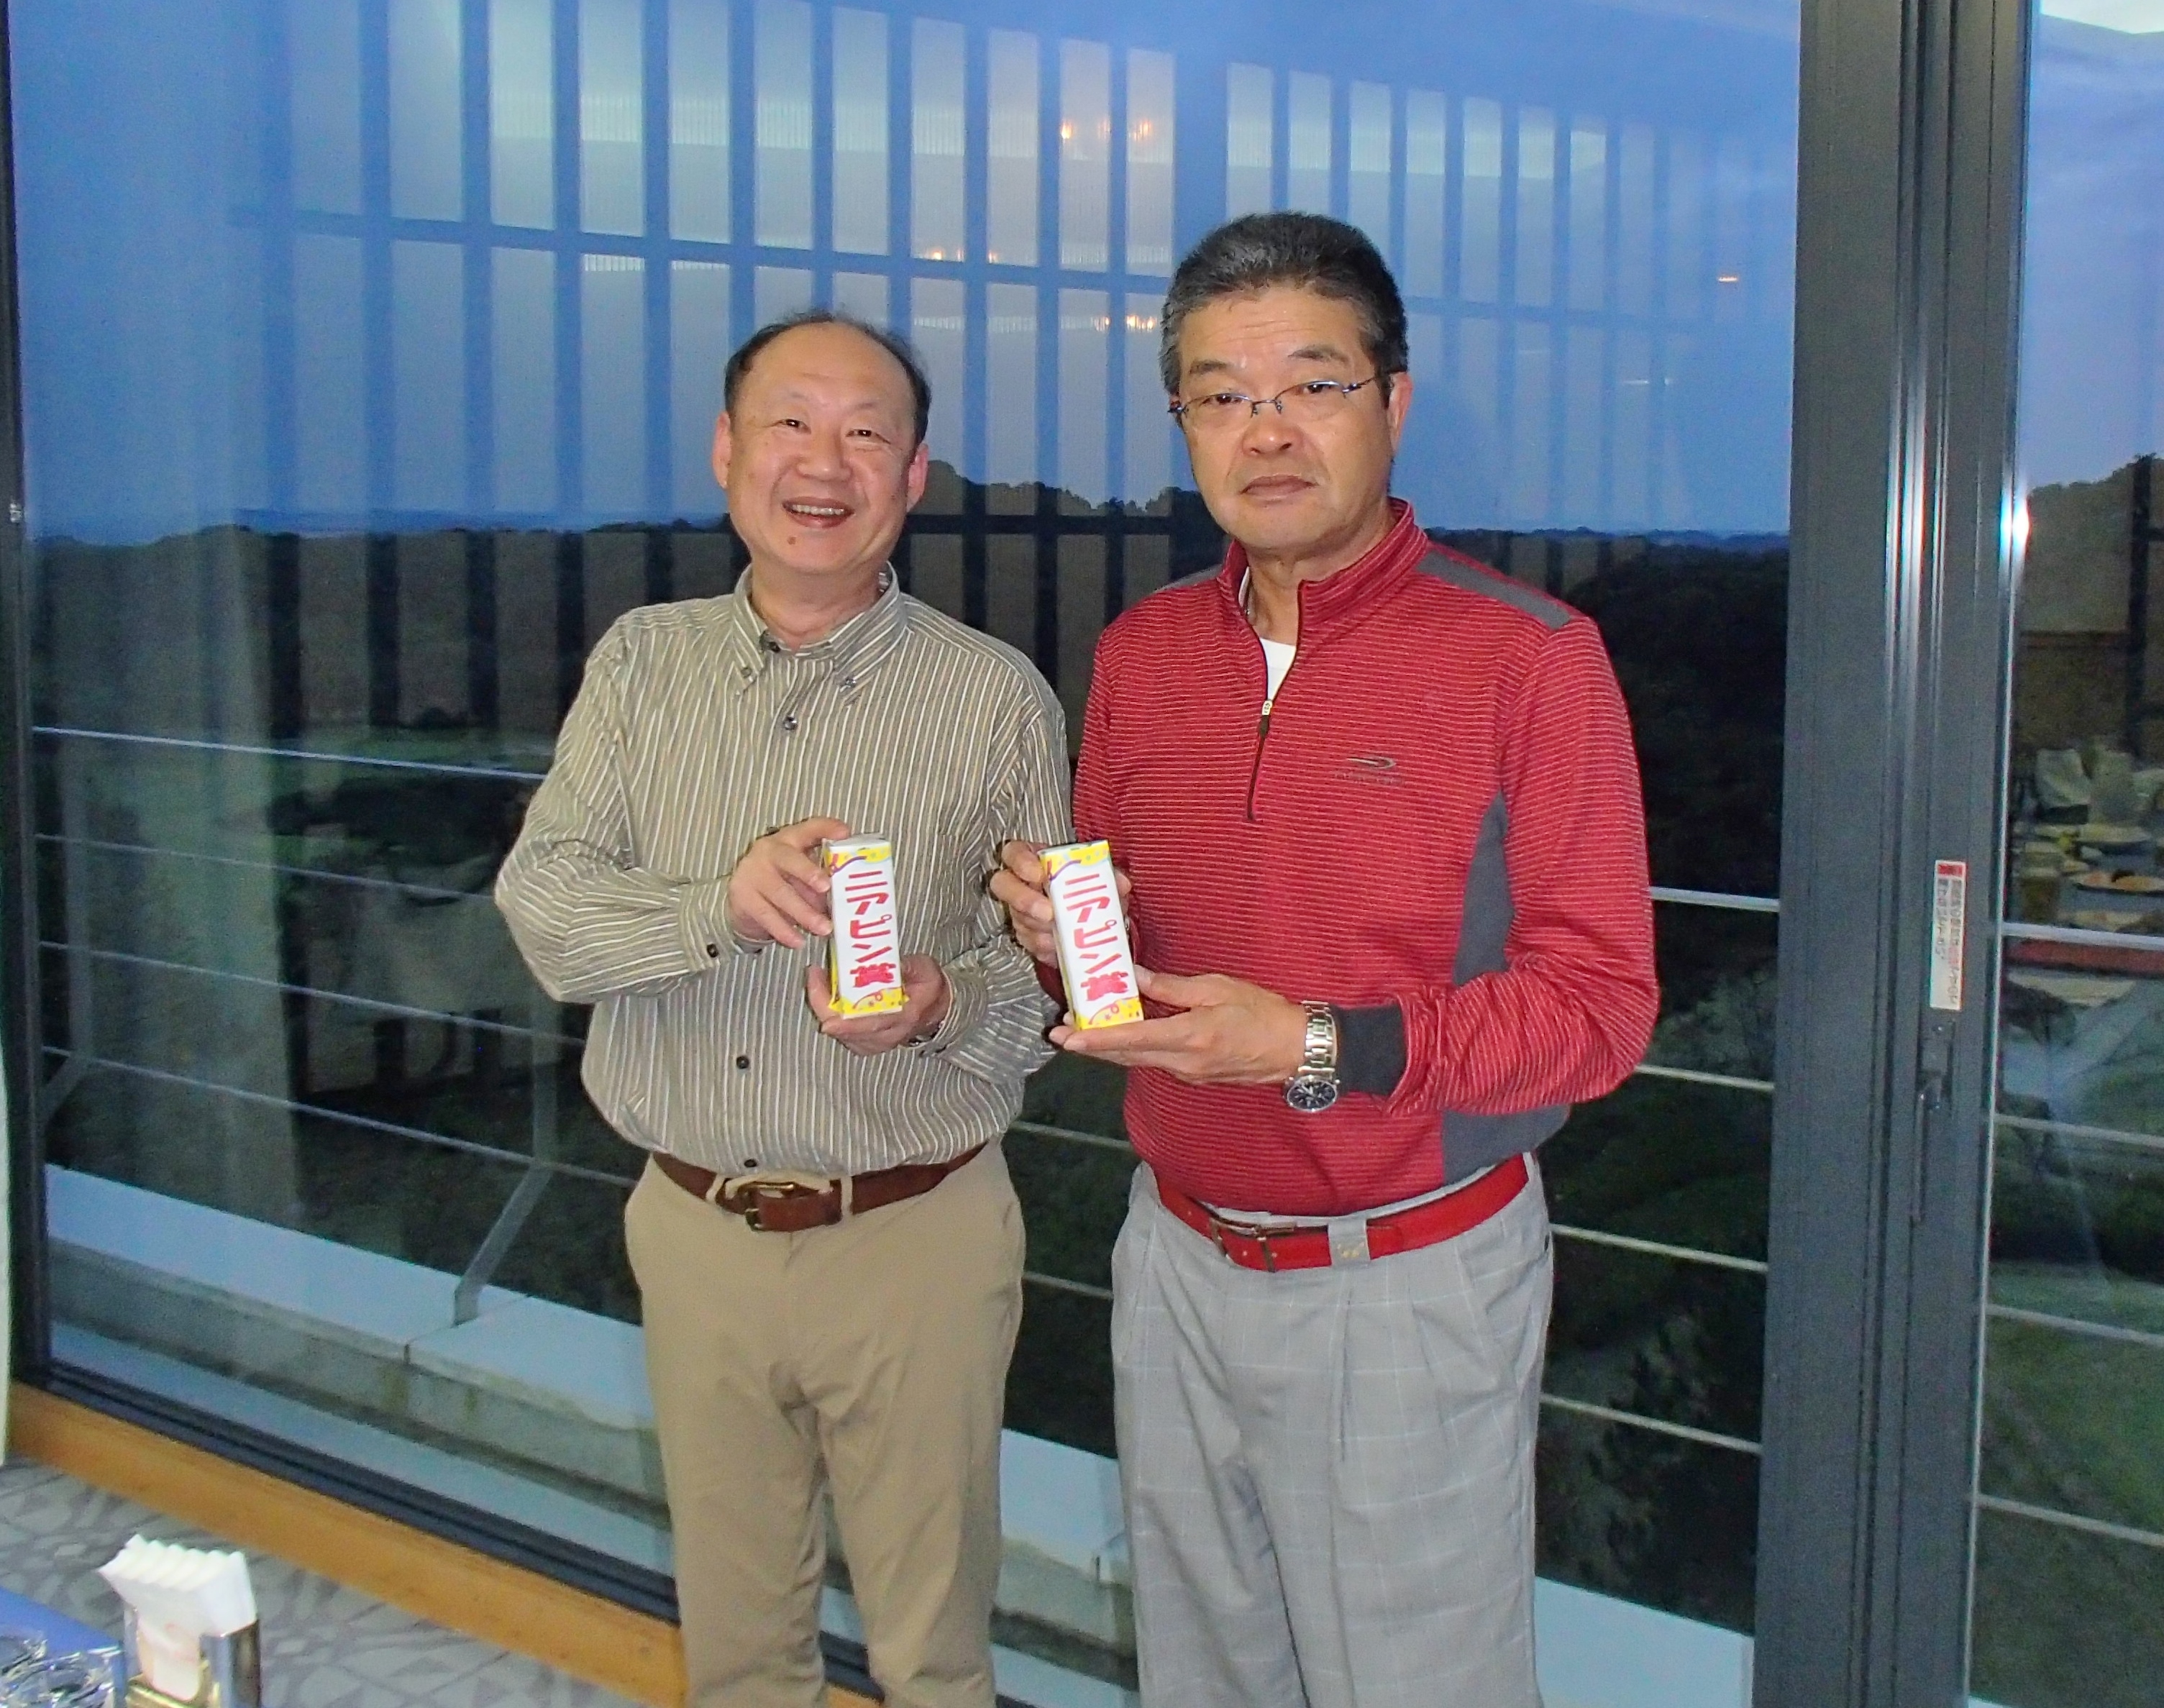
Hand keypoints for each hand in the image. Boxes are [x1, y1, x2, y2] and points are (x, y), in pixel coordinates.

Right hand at [726, 816, 850, 948]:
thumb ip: (820, 880)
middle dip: (808, 872)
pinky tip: (798, 941)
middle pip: (789, 859)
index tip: (844, 833)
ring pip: (781, 893)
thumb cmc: (781, 882)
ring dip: (804, 913)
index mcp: (788, 840)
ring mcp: (753, 873)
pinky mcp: (743, 897)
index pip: (808, 829)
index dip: (826, 829)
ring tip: (824, 929)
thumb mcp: (800, 875)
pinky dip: (784, 930)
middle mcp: (769, 852)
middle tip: (826, 887)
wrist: (740, 900)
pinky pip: (767, 915)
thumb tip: (846, 899)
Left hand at [805, 954, 952, 1055]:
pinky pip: (841, 1034)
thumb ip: (904, 964)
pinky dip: (830, 1014)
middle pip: (847, 1030)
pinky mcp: (866, 1045)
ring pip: (840, 1032)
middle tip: (814, 975)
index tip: (826, 1019)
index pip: (871, 1024)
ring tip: (819, 979)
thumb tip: (878, 958)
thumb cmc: (928, 987)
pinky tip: (827, 995)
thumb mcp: (924, 969)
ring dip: (824, 1006)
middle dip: (823, 1004)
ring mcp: (876, 1043)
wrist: (936, 1010)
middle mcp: (888, 1035)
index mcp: (904, 1016)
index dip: (845, 1022)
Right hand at [991, 840, 1132, 965]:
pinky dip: (1045, 947)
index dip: (1020, 862)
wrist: (1093, 921)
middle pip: (1002, 885)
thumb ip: (1111, 878)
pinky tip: (1059, 949)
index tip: (1038, 873)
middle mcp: (1020, 884)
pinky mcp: (1026, 936)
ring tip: (1061, 935)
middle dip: (1023, 900)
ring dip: (1039, 929)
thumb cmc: (1091, 890)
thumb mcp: (1104, 880)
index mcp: (1035, 860)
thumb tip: (1121, 884)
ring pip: (1018, 918)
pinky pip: (1028, 943)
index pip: (1013, 852)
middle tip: (1049, 913)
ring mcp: (1019, 911)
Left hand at [1052, 967, 1306, 1085]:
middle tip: (1058, 1031)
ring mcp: (1187, 1072)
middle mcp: (1183, 1062)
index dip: (1095, 1039)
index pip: (1132, 1039)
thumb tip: (1133, 975)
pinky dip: (1132, 1048)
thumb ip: (1170, 986)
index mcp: (1190, 1036)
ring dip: (1108, 1047)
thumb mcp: (1217, 988)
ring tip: (1080, 1029)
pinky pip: (1153, 1060)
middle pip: (1125, 1055)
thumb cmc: (1263, 1012)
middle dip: (1090, 1045)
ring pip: (1137, 1060)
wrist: (1296, 1049)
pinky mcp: (1192, 1074)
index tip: (1066, 1037)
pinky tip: (1119, 1033)